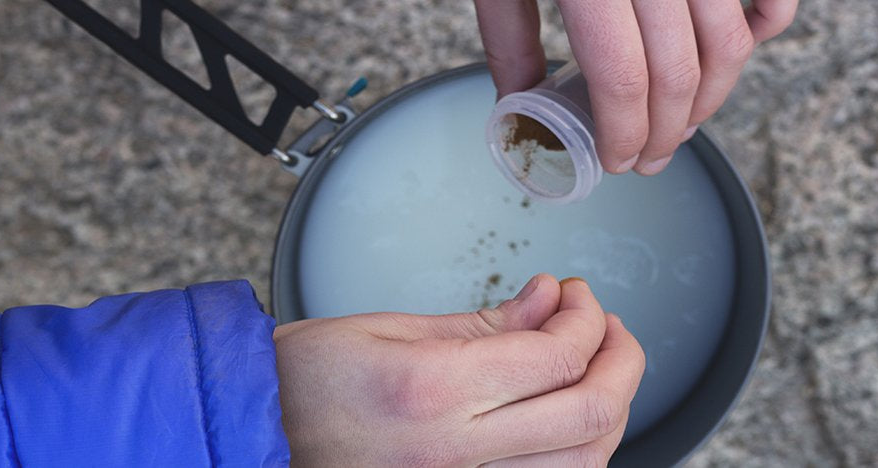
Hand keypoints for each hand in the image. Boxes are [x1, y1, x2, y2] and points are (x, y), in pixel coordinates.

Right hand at [273, 274, 644, 465]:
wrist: (256, 436)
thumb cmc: (305, 380)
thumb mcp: (389, 328)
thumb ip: (486, 322)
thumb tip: (551, 300)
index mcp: (434, 388)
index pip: (558, 357)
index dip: (587, 318)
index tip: (576, 295)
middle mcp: (454, 451)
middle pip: (590, 415)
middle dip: (622, 360)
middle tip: (608, 328)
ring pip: (584, 465)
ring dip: (609, 411)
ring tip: (596, 370)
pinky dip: (575, 456)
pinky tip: (568, 423)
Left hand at [476, 0, 796, 175]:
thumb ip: (510, 38)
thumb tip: (522, 105)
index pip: (623, 78)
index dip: (625, 133)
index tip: (617, 160)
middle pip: (680, 72)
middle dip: (667, 132)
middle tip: (648, 158)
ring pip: (729, 42)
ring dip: (711, 99)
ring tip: (681, 125)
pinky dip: (765, 27)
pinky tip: (737, 54)